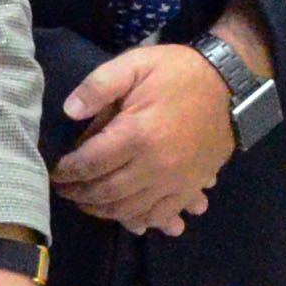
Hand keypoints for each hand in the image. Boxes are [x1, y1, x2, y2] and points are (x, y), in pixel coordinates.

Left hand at [54, 5, 259, 235]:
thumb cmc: (178, 72)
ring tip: (86, 202)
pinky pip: (160, 214)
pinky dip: (138, 220)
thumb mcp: (134, 64)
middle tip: (64, 190)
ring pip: (130, 209)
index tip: (55, 172)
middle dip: (80, 194)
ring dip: (103, 211)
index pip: (90, 164)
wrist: (231, 85)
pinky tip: (125, 217)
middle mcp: (155, 165)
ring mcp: (176, 181)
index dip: (67, 171)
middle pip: (107, 192)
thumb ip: (98, 86)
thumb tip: (69, 112)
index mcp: (137, 134)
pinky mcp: (191, 187)